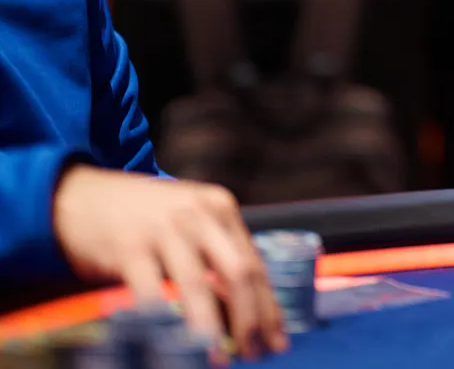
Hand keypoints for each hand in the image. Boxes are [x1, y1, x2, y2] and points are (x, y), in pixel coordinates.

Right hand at [53, 166, 286, 360]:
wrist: (80, 195)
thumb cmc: (141, 216)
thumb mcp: (188, 221)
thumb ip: (214, 254)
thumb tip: (241, 311)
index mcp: (220, 208)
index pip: (255, 264)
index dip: (268, 306)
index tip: (277, 339)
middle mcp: (199, 215)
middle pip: (238, 272)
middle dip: (250, 319)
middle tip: (254, 353)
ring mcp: (164, 229)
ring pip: (197, 286)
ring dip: (211, 328)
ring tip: (219, 359)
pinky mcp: (128, 248)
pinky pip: (151, 293)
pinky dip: (164, 323)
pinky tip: (173, 346)